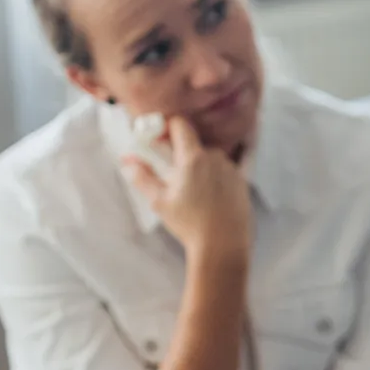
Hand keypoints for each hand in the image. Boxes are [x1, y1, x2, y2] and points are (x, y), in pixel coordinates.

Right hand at [121, 116, 251, 261]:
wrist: (223, 245)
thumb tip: (126, 161)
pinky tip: (208, 194)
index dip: (167, 127)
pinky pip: (224, 169)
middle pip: (194, 142)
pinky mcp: (242, 179)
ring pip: (210, 156)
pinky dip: (214, 175)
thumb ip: (142, 177)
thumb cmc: (190, 224)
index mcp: (193, 158)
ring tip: (190, 189)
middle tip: (170, 169)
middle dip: (181, 151)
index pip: (181, 124)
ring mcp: (231, 167)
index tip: (158, 138)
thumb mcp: (159, 201)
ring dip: (198, 164)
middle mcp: (215, 157)